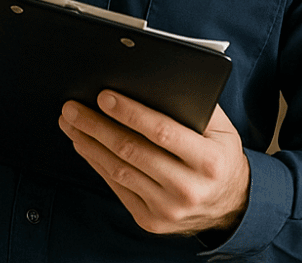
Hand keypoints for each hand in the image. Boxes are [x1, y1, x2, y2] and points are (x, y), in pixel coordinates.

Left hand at [59, 91, 249, 236]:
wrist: (231, 206)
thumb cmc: (219, 154)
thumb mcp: (220, 128)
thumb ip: (194, 104)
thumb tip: (151, 80)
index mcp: (209, 161)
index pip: (162, 132)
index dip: (130, 112)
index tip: (103, 95)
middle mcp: (189, 189)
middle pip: (132, 151)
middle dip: (96, 125)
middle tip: (72, 107)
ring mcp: (168, 209)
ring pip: (119, 170)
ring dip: (89, 143)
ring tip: (70, 122)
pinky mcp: (151, 221)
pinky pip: (117, 187)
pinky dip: (96, 163)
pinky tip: (83, 144)